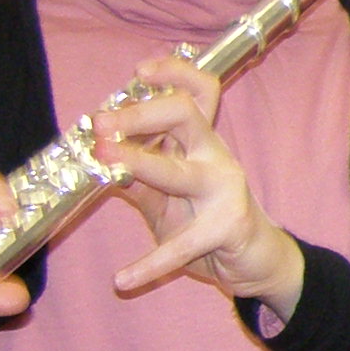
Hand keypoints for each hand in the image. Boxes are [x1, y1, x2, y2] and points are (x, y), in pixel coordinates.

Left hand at [92, 53, 304, 314]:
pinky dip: (150, 264)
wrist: (257, 260)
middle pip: (186, 114)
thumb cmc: (208, 219)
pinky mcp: (227, 228)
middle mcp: (215, 157)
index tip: (138, 70)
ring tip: (106, 163)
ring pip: (181, 171)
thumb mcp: (164, 195)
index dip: (173, 72)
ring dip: (141, 163)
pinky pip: (182, 246)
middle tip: (102, 122)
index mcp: (200, 142)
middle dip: (140, 113)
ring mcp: (225, 191)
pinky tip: (122, 280)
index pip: (196, 92)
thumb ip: (133, 174)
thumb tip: (92, 157)